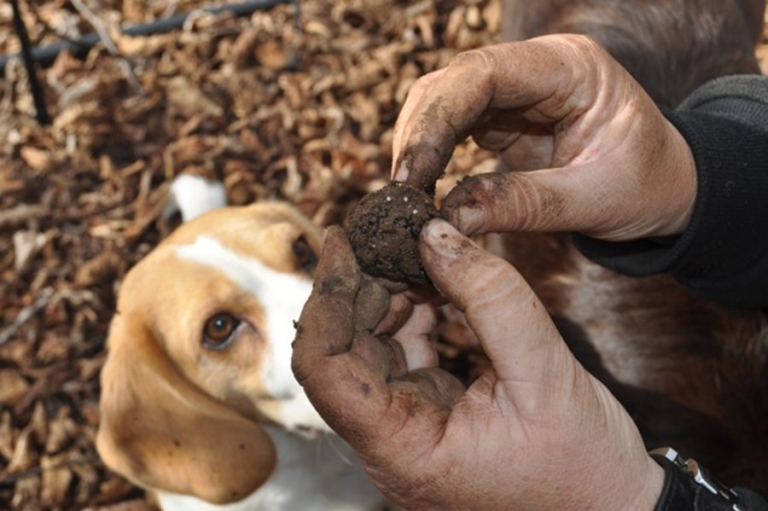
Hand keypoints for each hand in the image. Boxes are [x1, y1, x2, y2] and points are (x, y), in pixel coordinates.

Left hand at [292, 222, 663, 509]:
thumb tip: (435, 235)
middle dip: (361, 285)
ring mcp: (408, 429)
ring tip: (416, 249)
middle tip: (390, 232)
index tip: (342, 241)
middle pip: (343, 351)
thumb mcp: (546, 374)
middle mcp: (391, 444)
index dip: (324, 299)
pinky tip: (433, 281)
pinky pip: (402, 354)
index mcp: (402, 450)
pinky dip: (412, 314)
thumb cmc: (584, 466)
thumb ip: (492, 298)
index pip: (324, 369)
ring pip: (369, 348)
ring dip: (387, 295)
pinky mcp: (429, 414)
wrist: (612, 509)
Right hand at [392, 34, 696, 241]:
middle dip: (419, 134)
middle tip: (399, 193)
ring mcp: (518, 89)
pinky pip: (453, 127)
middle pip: (453, 83)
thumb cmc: (649, 186)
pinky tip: (421, 187)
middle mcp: (537, 68)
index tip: (413, 173)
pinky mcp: (505, 115)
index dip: (437, 118)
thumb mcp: (595, 200)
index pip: (482, 73)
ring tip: (405, 196)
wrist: (669, 189)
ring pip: (444, 101)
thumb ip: (523, 204)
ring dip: (418, 145)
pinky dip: (431, 156)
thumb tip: (448, 222)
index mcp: (570, 67)